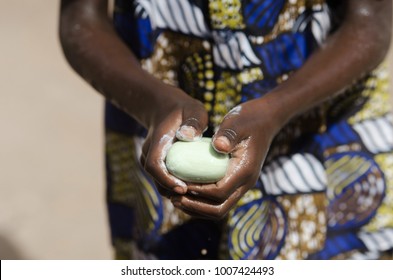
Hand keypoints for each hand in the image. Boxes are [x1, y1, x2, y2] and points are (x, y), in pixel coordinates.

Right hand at [139, 84, 207, 197]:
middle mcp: (149, 152)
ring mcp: (151, 159)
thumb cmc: (184, 110)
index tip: (183, 189)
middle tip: (194, 198)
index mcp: (157, 142)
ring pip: (159, 181)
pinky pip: (163, 179)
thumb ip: (194, 121)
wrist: (167, 108)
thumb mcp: (194, 110)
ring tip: (196, 197)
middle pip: (156, 178)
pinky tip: (193, 190)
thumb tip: (189, 137)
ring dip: (174, 191)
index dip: (166, 180)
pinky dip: (175, 186)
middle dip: (172, 191)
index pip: (154, 165)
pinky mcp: (156, 164)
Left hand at [170, 99, 280, 219]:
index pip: (219, 193)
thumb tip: (218, 146)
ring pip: (219, 208)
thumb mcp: (237, 122)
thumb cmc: (248, 118)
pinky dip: (202, 202)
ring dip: (197, 208)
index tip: (179, 184)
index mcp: (245, 170)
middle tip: (174, 198)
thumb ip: (228, 134)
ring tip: (176, 199)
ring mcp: (241, 185)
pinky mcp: (236, 182)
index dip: (198, 193)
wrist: (265, 119)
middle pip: (219, 209)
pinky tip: (186, 192)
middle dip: (195, 207)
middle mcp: (245, 183)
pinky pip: (219, 200)